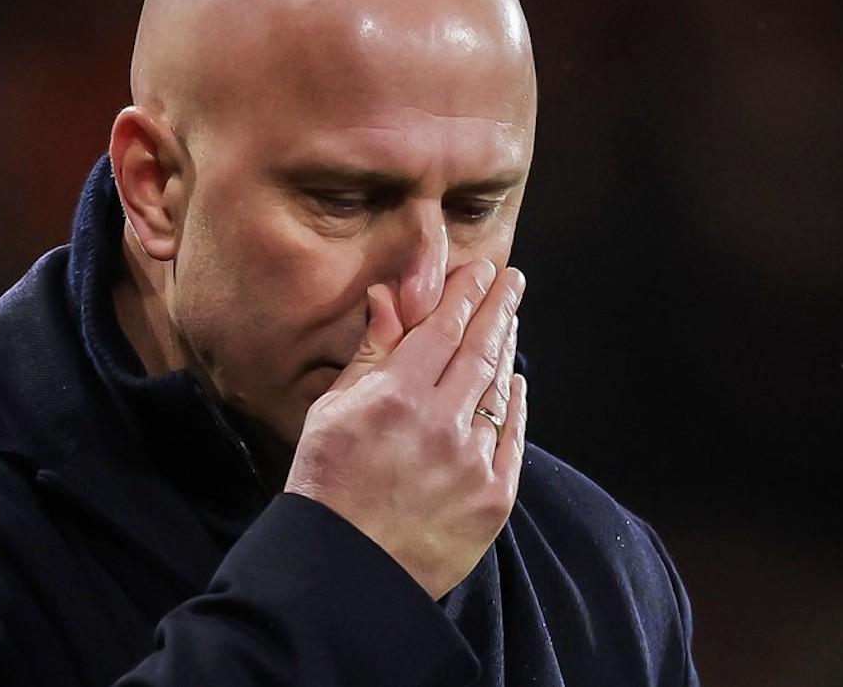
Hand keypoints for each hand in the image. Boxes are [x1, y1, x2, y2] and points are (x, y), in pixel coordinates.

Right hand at [284, 260, 527, 599]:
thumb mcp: (332, 411)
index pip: (442, 328)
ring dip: (507, 349)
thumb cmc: (326, 486)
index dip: (464, 293)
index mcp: (395, 396)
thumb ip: (370, 352)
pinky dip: (516, 404)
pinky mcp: (494, 498)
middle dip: (498, 307)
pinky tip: (516, 382)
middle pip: (480, 349)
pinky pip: (513, 438)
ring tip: (510, 321)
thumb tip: (389, 298)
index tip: (479, 269)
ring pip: (499, 389)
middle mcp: (440, 423)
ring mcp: (472, 461)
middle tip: (511, 280)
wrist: (345, 573)